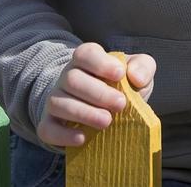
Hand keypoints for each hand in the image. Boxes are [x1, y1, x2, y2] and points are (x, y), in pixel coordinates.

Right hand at [36, 43, 155, 147]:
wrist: (101, 109)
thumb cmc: (120, 86)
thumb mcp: (136, 71)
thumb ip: (143, 66)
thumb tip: (135, 77)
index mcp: (87, 59)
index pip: (85, 53)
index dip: (100, 63)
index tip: (120, 74)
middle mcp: (67, 77)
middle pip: (72, 79)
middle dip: (98, 93)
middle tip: (120, 104)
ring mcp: (55, 99)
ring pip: (58, 102)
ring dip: (83, 113)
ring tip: (107, 122)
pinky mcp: (49, 123)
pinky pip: (47, 128)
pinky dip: (63, 134)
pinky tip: (83, 137)